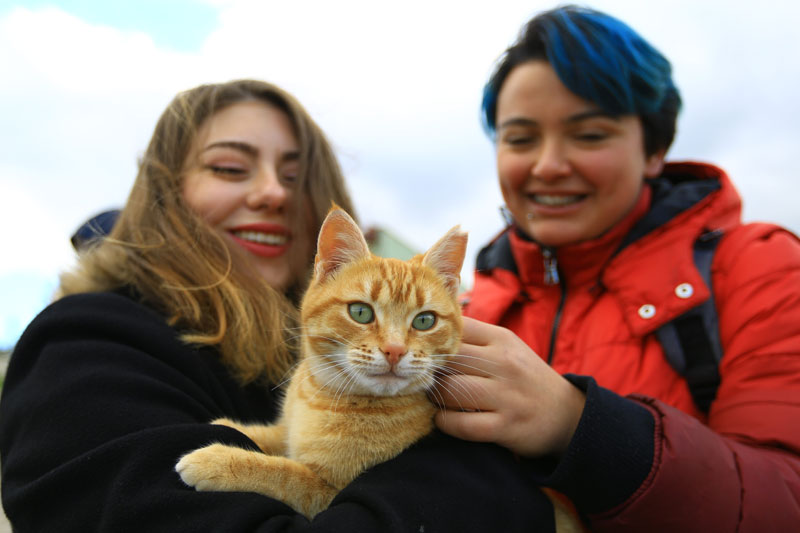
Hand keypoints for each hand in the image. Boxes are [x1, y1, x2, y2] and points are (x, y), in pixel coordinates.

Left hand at [432, 316, 585, 457]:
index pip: (457, 328)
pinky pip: (461, 424)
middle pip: (448, 359)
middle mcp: (504, 363)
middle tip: (421, 377)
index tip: (422, 350)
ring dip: (435, 397)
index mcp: (502, 339)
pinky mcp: (505, 426)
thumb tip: (430, 328)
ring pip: (450, 390)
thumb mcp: (508, 347)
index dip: (433, 338)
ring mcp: (506, 395)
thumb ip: (475, 338)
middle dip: (429, 369)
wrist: (567, 415)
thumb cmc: (525, 377)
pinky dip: (445, 423)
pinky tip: (443, 419)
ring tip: (433, 398)